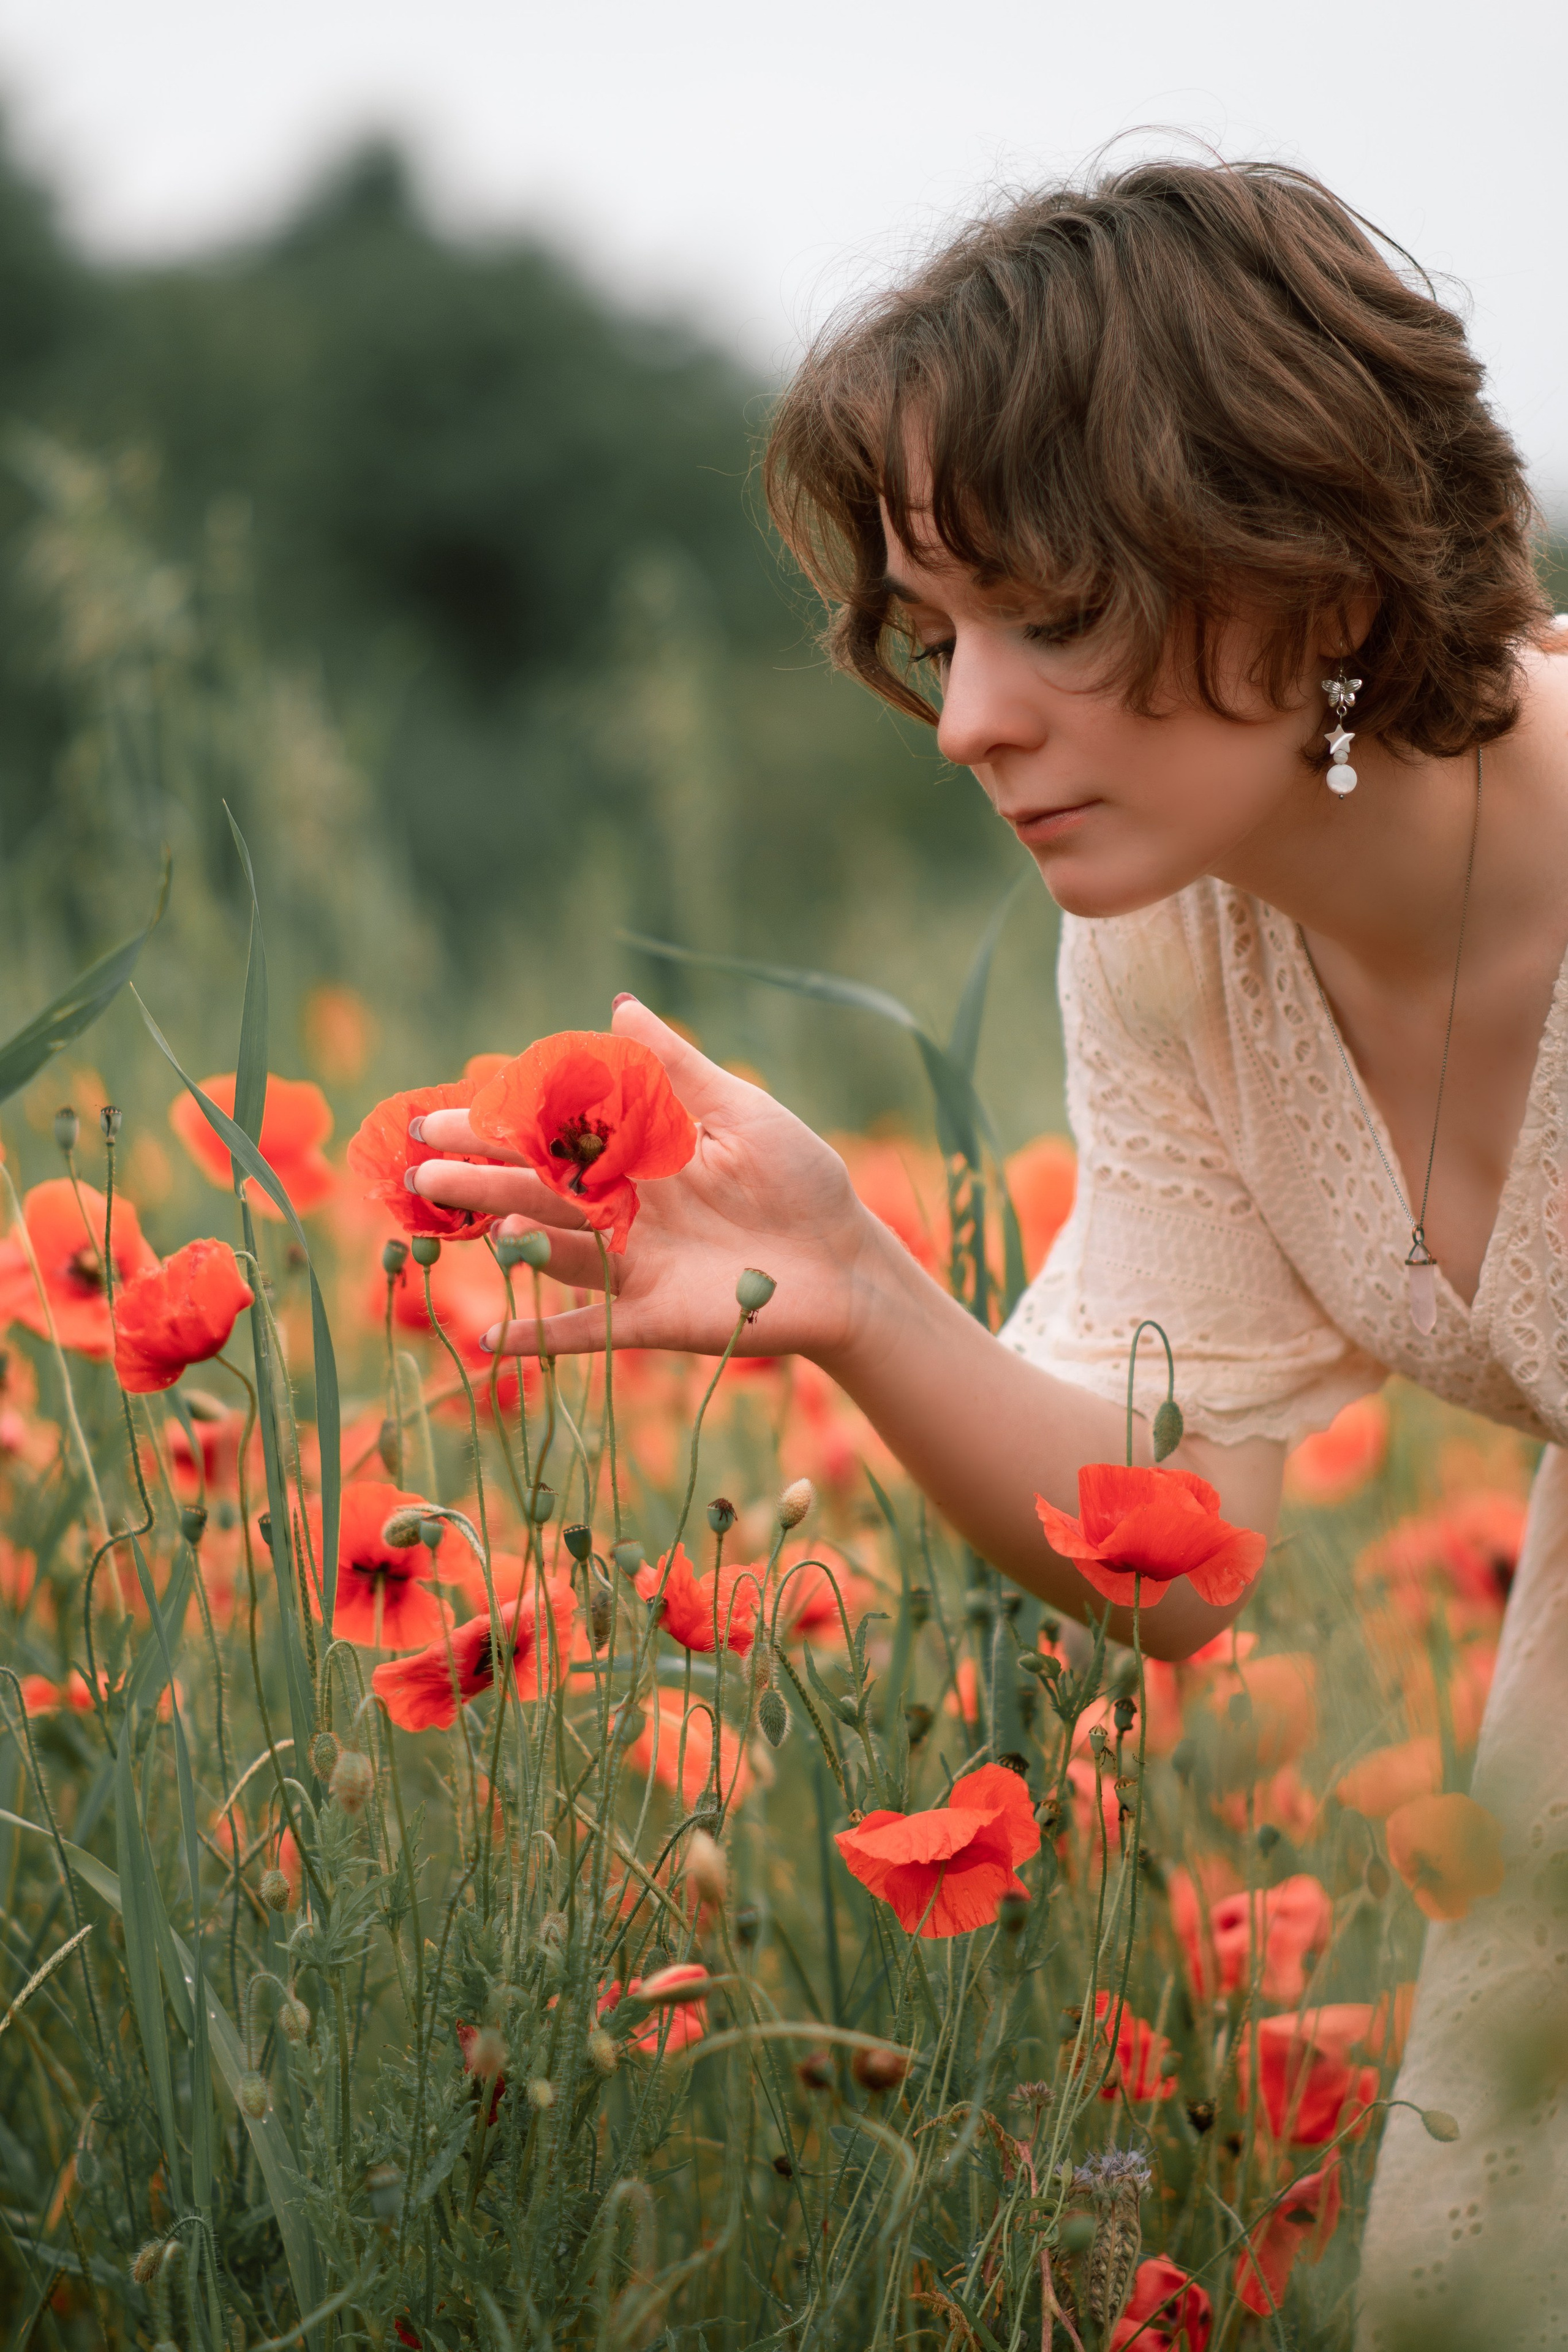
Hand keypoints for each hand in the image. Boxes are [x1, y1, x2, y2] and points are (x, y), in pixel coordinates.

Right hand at [409, 997, 898, 1358]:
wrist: (848, 1264)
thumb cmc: (800, 1180)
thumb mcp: (740, 1112)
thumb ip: (675, 1068)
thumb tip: (619, 1004)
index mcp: (635, 1156)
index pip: (551, 1136)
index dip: (496, 1126)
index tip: (438, 1114)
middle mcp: (621, 1211)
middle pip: (537, 1192)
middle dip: (478, 1180)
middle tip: (417, 1171)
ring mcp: (633, 1266)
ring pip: (555, 1251)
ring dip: (506, 1240)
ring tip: (455, 1221)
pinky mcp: (653, 1318)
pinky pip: (589, 1331)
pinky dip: (543, 1339)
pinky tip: (494, 1343)